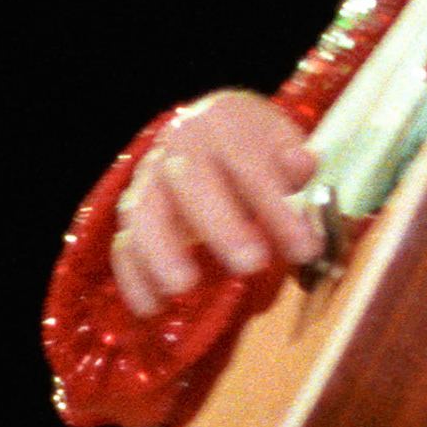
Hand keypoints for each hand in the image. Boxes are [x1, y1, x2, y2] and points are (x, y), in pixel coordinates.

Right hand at [109, 90, 321, 316]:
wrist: (218, 132)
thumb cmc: (258, 147)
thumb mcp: (284, 143)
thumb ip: (294, 162)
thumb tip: (301, 166)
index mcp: (222, 119)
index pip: (248, 160)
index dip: (276, 205)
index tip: (304, 247)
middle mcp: (179, 143)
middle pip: (190, 181)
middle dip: (221, 225)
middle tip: (251, 264)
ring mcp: (149, 178)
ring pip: (143, 211)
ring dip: (161, 251)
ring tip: (184, 287)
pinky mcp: (134, 214)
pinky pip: (123, 244)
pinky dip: (133, 277)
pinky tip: (151, 307)